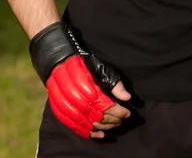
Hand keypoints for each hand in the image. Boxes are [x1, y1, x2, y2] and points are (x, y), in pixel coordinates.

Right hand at [30, 23, 130, 138]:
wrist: (59, 61)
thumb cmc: (84, 63)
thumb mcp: (102, 68)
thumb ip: (114, 83)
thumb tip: (127, 98)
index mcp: (87, 86)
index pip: (106, 106)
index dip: (118, 112)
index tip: (127, 113)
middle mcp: (76, 98)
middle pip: (97, 116)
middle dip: (112, 120)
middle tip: (122, 120)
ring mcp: (65, 105)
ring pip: (86, 123)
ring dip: (102, 127)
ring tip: (113, 126)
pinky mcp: (59, 110)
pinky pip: (73, 126)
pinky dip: (86, 132)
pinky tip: (98, 133)